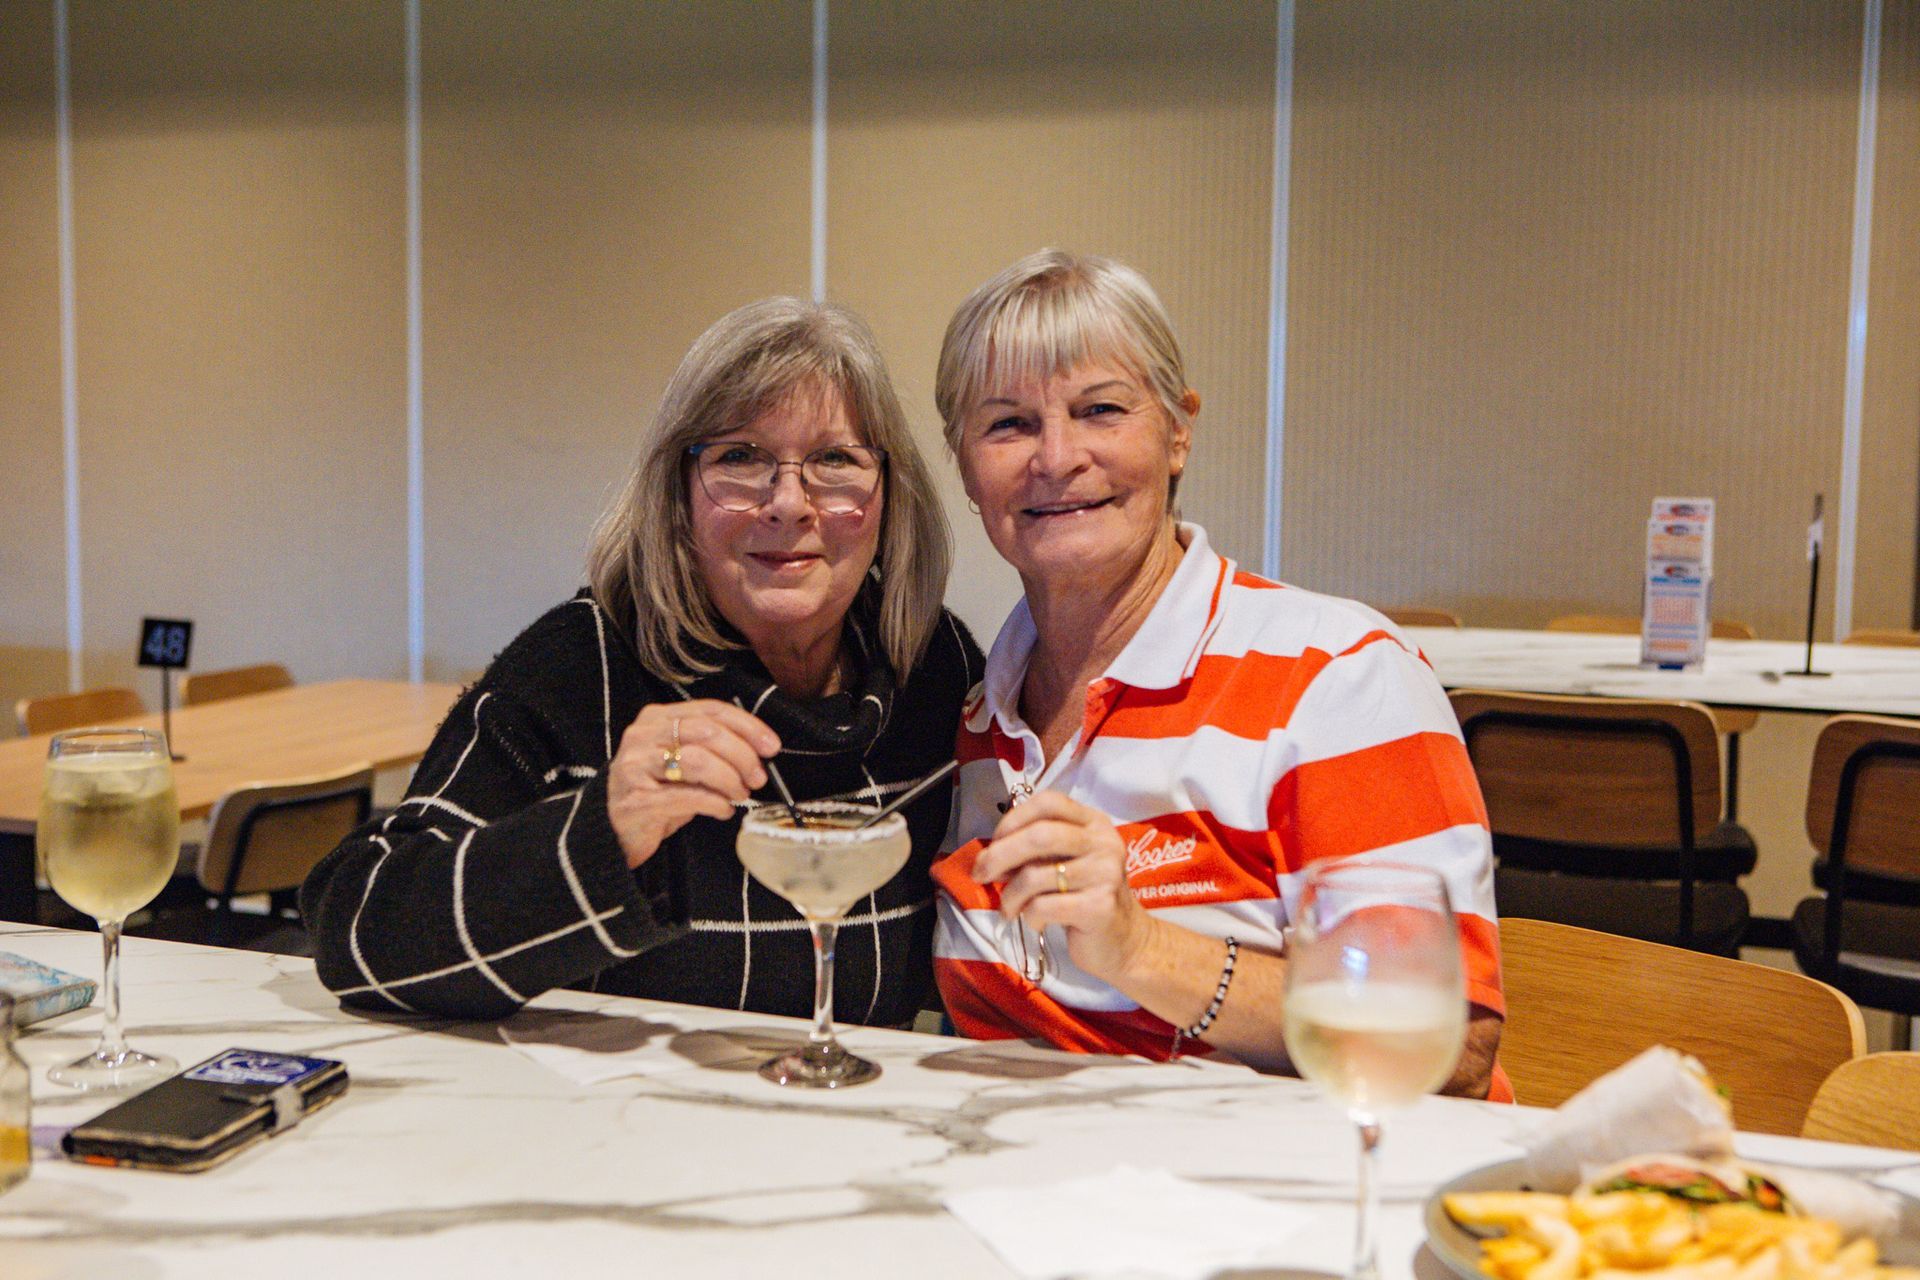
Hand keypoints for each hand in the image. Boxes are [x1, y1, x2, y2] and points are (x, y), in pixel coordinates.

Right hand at [606, 700, 779, 869]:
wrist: (611, 830)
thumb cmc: (655, 794)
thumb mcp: (682, 764)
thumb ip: (712, 751)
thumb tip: (759, 754)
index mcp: (656, 718)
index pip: (711, 710)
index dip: (747, 726)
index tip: (771, 746)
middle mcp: (642, 736)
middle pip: (707, 733)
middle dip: (742, 755)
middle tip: (758, 778)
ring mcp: (636, 766)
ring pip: (698, 761)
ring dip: (729, 780)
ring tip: (739, 795)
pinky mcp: (637, 799)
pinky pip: (687, 796)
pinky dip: (715, 803)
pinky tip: (723, 811)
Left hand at [970, 791, 1149, 980]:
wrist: (1126, 940)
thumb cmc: (1086, 897)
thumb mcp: (1067, 862)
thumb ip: (1037, 851)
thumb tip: (989, 856)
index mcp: (1094, 823)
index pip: (1048, 802)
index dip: (1013, 819)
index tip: (994, 842)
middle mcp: (1104, 842)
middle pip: (1040, 835)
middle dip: (1000, 855)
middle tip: (981, 874)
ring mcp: (1105, 874)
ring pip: (1035, 875)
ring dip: (1011, 896)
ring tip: (1011, 909)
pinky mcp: (1100, 907)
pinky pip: (1043, 906)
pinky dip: (1029, 916)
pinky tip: (1037, 922)